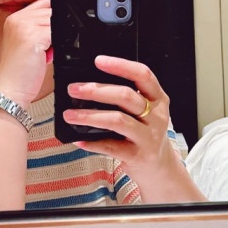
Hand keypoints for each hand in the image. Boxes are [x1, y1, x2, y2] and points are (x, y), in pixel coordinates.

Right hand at [0, 0, 52, 105]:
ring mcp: (23, 26)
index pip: (44, 4)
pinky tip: (47, 56)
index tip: (56, 32)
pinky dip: (57, 45)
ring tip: (46, 53)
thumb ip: (41, 29)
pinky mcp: (32, 37)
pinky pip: (56, 33)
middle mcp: (17, 19)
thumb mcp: (29, 44)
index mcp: (14, 18)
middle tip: (49, 48)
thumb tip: (62, 23)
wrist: (11, 89)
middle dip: (57, 29)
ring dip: (57, 38)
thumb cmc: (21, 72)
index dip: (54, 16)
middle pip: (51, 12)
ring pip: (54, 22)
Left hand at [63, 55, 176, 172]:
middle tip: (74, 89)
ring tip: (69, 115)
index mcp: (158, 99)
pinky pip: (110, 146)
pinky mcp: (138, 156)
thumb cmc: (145, 133)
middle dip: (97, 91)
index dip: (121, 66)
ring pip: (118, 120)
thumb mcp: (145, 112)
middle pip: (126, 96)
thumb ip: (127, 98)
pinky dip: (91, 142)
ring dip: (90, 116)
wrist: (158, 166)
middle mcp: (156, 116)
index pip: (143, 75)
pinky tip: (78, 139)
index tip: (98, 61)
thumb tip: (90, 85)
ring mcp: (149, 137)